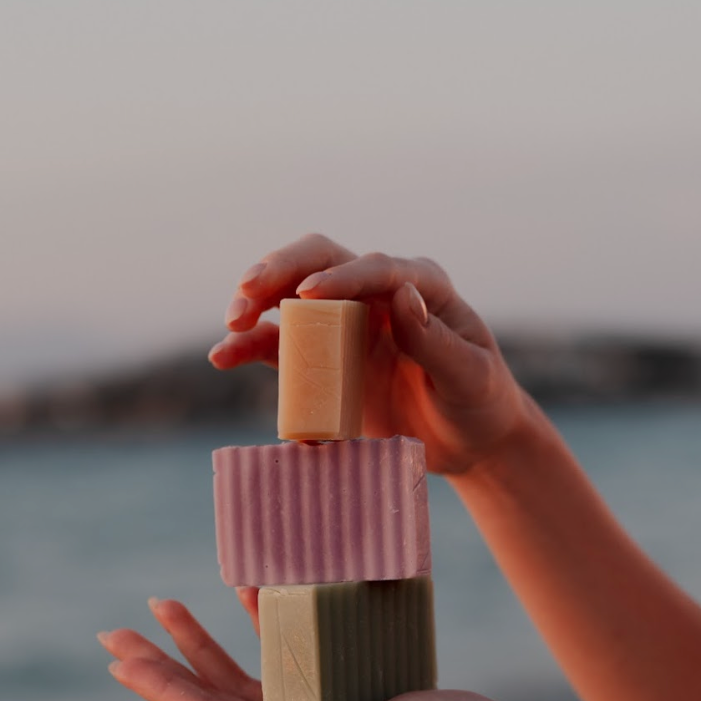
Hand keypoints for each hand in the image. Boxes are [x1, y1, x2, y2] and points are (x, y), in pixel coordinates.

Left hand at [98, 597, 512, 700]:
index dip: (162, 689)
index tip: (120, 659)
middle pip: (209, 696)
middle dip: (162, 665)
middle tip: (115, 633)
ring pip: (240, 674)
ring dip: (201, 642)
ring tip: (166, 606)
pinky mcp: (341, 692)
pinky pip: (287, 655)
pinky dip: (263, 624)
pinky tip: (249, 591)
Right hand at [208, 233, 529, 475]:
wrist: (467, 440)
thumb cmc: (477, 402)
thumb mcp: (470, 377)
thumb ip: (436, 341)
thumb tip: (402, 296)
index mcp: (421, 286)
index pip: (376, 268)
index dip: (340, 276)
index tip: (308, 294)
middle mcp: (377, 293)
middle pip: (320, 260)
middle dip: (280, 269)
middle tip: (249, 291)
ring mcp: (346, 322)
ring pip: (290, 295)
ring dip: (256, 301)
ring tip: (233, 324)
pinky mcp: (323, 357)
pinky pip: (279, 345)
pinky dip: (249, 348)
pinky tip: (223, 356)